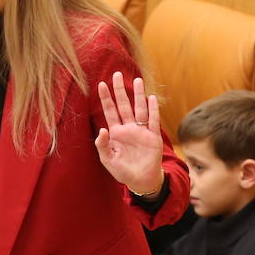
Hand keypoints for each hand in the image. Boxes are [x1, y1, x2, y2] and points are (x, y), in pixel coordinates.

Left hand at [94, 72, 163, 195]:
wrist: (141, 180)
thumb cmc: (122, 170)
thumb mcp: (107, 159)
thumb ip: (102, 145)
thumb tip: (102, 130)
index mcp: (116, 133)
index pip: (110, 112)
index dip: (106, 98)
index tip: (101, 84)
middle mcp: (129, 128)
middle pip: (124, 105)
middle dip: (120, 90)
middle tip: (117, 74)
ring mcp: (141, 131)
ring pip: (140, 109)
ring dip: (138, 95)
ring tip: (137, 80)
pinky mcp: (153, 137)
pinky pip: (153, 121)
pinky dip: (152, 110)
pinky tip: (151, 98)